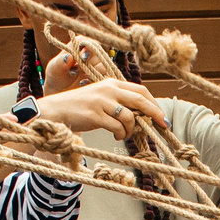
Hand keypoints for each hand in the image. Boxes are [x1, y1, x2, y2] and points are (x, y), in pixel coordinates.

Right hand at [34, 80, 167, 139]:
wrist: (57, 110)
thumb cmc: (81, 107)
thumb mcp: (101, 97)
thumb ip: (119, 101)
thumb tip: (142, 115)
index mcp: (112, 83)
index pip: (140, 90)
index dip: (154, 103)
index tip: (161, 116)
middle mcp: (108, 90)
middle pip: (140, 100)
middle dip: (154, 114)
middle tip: (162, 125)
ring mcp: (102, 102)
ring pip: (129, 117)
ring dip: (132, 130)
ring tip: (124, 135)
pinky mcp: (95, 115)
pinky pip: (117, 127)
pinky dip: (121, 134)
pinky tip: (117, 136)